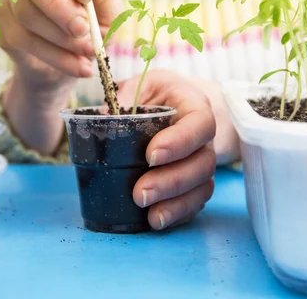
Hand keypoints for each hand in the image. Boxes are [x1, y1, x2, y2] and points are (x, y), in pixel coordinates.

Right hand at [0, 0, 122, 91]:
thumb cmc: (95, 27)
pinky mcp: (6, 31)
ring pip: (26, 12)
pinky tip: (79, 66)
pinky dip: (58, 57)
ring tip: (89, 51)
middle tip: (83, 28)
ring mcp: (11, 1)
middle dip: (58, 4)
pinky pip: (26, 41)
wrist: (75, 64)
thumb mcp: (109, 11)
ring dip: (63, 37)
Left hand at [117, 70, 221, 229]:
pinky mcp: (196, 182)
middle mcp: (204, 136)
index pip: (200, 123)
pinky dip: (179, 213)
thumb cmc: (153, 94)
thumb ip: (124, 98)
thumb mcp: (139, 85)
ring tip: (150, 216)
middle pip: (202, 162)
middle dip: (172, 181)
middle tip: (141, 192)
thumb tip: (103, 119)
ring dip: (176, 203)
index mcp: (193, 105)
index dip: (181, 141)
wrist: (170, 103)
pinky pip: (195, 201)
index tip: (151, 155)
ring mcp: (202, 160)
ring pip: (202, 185)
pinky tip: (158, 220)